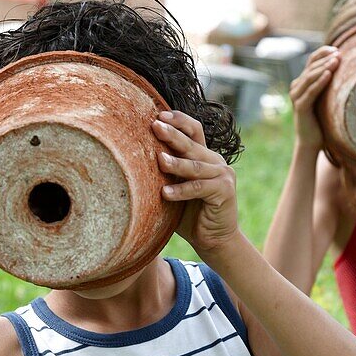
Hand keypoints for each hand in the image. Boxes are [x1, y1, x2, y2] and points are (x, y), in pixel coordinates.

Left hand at [153, 111, 239, 257]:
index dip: (179, 120)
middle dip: (172, 134)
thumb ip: (165, 174)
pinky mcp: (225, 191)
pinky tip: (165, 193)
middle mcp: (215, 161)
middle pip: (192, 143)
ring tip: (159, 161)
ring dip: (176, 163)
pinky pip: (199, 188)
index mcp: (204, 156)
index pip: (194, 130)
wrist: (213, 240)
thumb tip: (131, 158)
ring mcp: (223, 175)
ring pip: (195, 166)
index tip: (159, 116)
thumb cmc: (188, 214)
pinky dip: (182, 191)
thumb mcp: (174, 189)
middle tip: (155, 126)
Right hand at [289, 46, 339, 148]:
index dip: (323, 53)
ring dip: (324, 68)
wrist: (310, 141)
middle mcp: (296, 87)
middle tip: (339, 54)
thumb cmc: (321, 120)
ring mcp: (296, 97)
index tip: (337, 49)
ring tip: (336, 61)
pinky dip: (319, 83)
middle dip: (326, 59)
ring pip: (310, 77)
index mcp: (302, 82)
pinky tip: (328, 75)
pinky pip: (310, 92)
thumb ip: (330, 84)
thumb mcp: (326, 98)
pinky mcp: (300, 107)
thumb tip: (346, 69)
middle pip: (311, 67)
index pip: (311, 61)